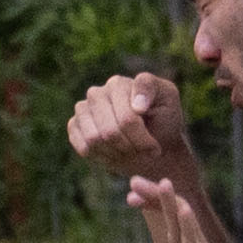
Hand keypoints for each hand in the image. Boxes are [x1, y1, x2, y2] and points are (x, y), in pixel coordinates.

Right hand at [66, 73, 198, 186]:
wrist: (154, 144)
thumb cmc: (163, 120)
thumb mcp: (168, 99)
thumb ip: (151, 89)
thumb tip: (135, 105)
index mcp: (118, 84)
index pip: (127, 119)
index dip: (141, 138)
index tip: (154, 145)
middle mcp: (97, 93)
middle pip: (110, 131)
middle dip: (131, 148)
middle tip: (146, 152)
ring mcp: (83, 109)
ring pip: (95, 140)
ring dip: (117, 153)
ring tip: (132, 151)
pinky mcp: (74, 126)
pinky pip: (84, 148)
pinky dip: (102, 157)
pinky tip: (115, 153)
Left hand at [132, 175, 242, 242]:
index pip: (164, 220)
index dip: (148, 205)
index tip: (129, 194)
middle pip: (173, 216)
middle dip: (154, 197)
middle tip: (134, 180)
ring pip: (186, 227)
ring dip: (174, 205)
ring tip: (164, 184)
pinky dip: (190, 230)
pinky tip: (185, 212)